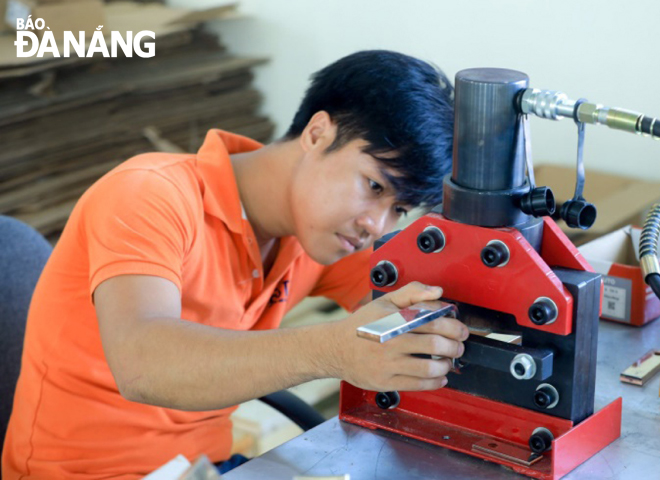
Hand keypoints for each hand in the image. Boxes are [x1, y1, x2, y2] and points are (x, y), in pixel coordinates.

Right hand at [327, 282, 468, 391]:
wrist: (335, 348)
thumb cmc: (362, 325)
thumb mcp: (384, 301)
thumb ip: (412, 292)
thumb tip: (437, 291)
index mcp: (394, 320)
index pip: (433, 321)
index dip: (453, 325)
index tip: (459, 329)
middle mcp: (392, 341)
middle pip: (436, 344)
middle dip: (455, 346)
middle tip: (459, 346)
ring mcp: (388, 363)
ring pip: (429, 367)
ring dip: (446, 365)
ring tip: (448, 361)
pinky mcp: (385, 381)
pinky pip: (417, 385)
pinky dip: (435, 382)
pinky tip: (439, 376)